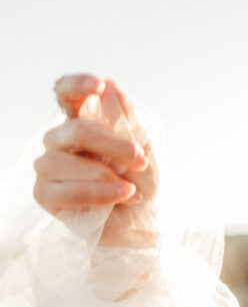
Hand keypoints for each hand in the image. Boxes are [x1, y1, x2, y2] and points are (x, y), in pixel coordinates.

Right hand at [34, 74, 158, 247]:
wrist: (143, 221)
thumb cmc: (142, 182)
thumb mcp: (144, 148)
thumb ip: (126, 120)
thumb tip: (110, 86)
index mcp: (82, 121)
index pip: (66, 94)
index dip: (76, 85)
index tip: (99, 85)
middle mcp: (60, 140)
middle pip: (75, 130)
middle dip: (114, 145)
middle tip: (140, 160)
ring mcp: (48, 166)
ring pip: (66, 161)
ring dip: (107, 175)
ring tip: (131, 189)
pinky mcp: (44, 194)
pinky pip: (66, 190)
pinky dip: (99, 193)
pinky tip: (121, 195)